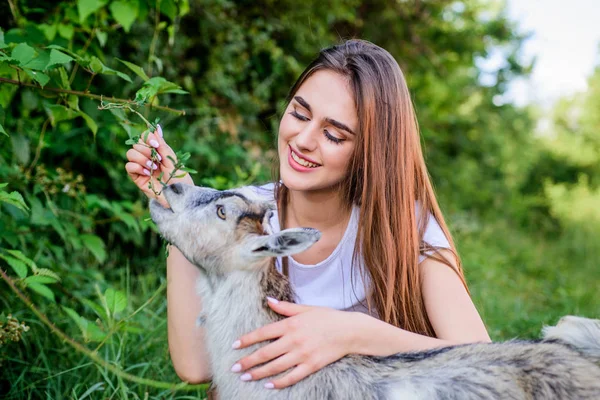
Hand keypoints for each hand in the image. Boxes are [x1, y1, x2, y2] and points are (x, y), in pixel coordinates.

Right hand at [125, 124, 192, 206]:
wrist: (179, 197)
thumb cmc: (179, 179)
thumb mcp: (172, 159)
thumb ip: (162, 144)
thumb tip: (156, 127)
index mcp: (157, 151)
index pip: (144, 137)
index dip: (147, 137)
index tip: (155, 144)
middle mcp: (147, 157)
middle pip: (136, 144)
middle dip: (146, 150)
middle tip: (157, 160)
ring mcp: (141, 167)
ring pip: (130, 153)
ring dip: (141, 158)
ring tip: (152, 166)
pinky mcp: (137, 178)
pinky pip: (129, 166)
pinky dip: (137, 167)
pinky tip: (148, 173)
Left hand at [231, 298, 360, 388]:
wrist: (350, 331)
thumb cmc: (328, 317)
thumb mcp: (306, 309)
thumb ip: (286, 307)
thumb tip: (269, 300)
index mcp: (291, 324)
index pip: (263, 332)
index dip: (247, 340)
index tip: (234, 346)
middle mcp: (294, 340)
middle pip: (265, 353)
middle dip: (248, 361)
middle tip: (234, 368)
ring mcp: (303, 354)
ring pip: (275, 366)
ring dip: (258, 373)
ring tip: (245, 377)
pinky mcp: (312, 365)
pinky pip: (292, 376)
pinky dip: (279, 382)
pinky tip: (269, 385)